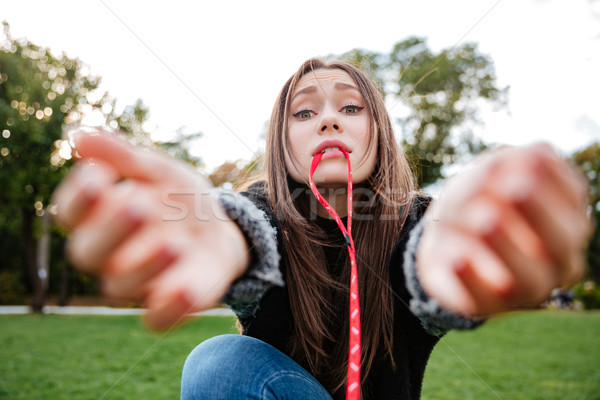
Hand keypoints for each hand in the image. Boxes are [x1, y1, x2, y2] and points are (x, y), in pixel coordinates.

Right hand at [51, 131, 249, 328]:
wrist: (223, 228)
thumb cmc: (180, 200)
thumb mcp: (159, 172)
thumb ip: (124, 157)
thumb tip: (80, 137)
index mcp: (101, 218)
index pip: (71, 213)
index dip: (79, 197)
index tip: (101, 175)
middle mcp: (112, 253)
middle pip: (88, 253)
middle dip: (110, 230)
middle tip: (138, 206)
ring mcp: (139, 280)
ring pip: (120, 286)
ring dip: (144, 266)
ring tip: (174, 243)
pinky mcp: (169, 302)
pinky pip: (157, 318)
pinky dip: (168, 308)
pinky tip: (185, 288)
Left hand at [416, 143, 590, 315]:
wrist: (441, 238)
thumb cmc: (474, 200)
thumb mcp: (483, 175)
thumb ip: (505, 165)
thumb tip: (537, 153)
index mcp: (565, 219)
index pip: (574, 198)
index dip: (553, 179)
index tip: (526, 158)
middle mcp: (557, 259)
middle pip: (563, 241)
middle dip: (540, 212)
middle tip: (515, 188)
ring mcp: (526, 288)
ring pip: (529, 278)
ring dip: (506, 247)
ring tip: (483, 221)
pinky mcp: (487, 305)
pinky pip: (482, 298)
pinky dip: (469, 276)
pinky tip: (455, 254)